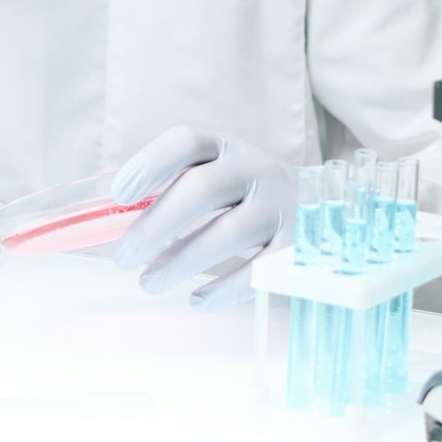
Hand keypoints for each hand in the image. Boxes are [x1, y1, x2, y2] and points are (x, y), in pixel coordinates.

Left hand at [109, 126, 290, 309]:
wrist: (324, 210)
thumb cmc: (247, 196)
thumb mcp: (218, 176)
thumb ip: (176, 190)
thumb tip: (117, 222)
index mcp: (227, 147)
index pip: (186, 141)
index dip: (149, 165)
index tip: (120, 197)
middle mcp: (256, 168)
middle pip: (201, 189)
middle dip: (156, 225)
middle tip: (124, 256)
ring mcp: (281, 204)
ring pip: (228, 232)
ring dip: (181, 262)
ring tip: (149, 282)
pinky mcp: (300, 244)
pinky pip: (260, 270)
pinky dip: (225, 289)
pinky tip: (198, 300)